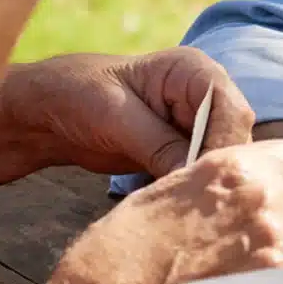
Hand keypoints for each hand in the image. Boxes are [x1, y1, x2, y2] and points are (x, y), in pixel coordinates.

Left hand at [0, 49, 254, 193]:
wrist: (48, 112)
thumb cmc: (76, 95)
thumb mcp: (116, 117)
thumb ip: (159, 145)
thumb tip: (193, 178)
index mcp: (195, 72)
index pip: (232, 110)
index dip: (224, 147)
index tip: (201, 181)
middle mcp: (206, 97)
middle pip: (234, 139)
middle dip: (217, 170)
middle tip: (198, 205)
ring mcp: (197, 126)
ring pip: (221, 161)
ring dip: (205, 185)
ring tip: (187, 211)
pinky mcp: (184, 152)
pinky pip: (200, 174)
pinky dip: (191, 192)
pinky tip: (179, 210)